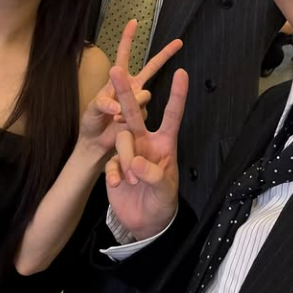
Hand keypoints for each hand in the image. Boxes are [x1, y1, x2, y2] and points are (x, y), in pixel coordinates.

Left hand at [78, 19, 181, 158]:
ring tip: (116, 117)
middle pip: (152, 67)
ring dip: (133, 104)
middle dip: (165, 54)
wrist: (96, 145)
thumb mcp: (92, 110)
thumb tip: (116, 106)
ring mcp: (138, 101)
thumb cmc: (91, 123)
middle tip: (179, 42)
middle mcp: (131, 87)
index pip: (123, 54)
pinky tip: (120, 123)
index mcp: (117, 80)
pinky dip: (133, 117)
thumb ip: (102, 104)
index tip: (134, 22)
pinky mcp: (142, 116)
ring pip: (146, 95)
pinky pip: (144, 111)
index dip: (128, 38)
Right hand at [105, 65, 187, 240]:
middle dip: (126, 93)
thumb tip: (137, 164)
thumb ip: (154, 176)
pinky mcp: (115, 165)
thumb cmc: (163, 201)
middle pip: (134, 113)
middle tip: (115, 70)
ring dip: (125, 158)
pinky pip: (111, 162)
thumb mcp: (165, 190)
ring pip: (121, 140)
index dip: (177, 95)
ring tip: (131, 180)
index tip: (181, 73)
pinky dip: (113, 172)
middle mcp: (145, 142)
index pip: (172, 115)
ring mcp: (129, 152)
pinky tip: (117, 184)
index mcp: (164, 143)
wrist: (146, 222)